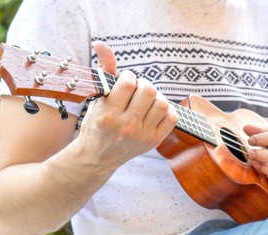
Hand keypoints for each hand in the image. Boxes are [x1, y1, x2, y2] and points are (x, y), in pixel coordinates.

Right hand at [77, 42, 177, 172]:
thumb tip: (101, 44)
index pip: (128, 83)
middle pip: (148, 91)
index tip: (124, 81)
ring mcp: (141, 136)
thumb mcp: (96, 99)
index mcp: (108, 115)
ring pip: (162, 103)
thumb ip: (104, 71)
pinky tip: (153, 110)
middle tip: (136, 90)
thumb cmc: (96, 124)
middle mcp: (126, 126)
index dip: (128, 76)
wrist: (97, 157)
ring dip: (155, 97)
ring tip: (145, 100)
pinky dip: (165, 109)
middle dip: (143, 84)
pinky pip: (171, 117)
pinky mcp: (153, 142)